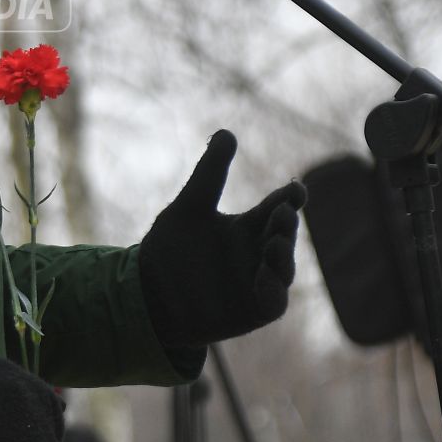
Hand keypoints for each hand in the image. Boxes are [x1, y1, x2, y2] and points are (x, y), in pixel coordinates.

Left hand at [137, 131, 306, 347]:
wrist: (146, 293)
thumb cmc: (169, 249)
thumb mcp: (189, 207)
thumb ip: (210, 173)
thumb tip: (227, 132)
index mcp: (248, 226)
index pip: (277, 206)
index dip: (289, 197)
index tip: (295, 188)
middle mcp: (258, 252)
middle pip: (283, 234)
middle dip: (286, 222)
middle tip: (283, 211)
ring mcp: (258, 282)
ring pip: (283, 268)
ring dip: (283, 255)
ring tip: (273, 242)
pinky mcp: (252, 310)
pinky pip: (273, 301)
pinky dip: (273, 290)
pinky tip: (265, 278)